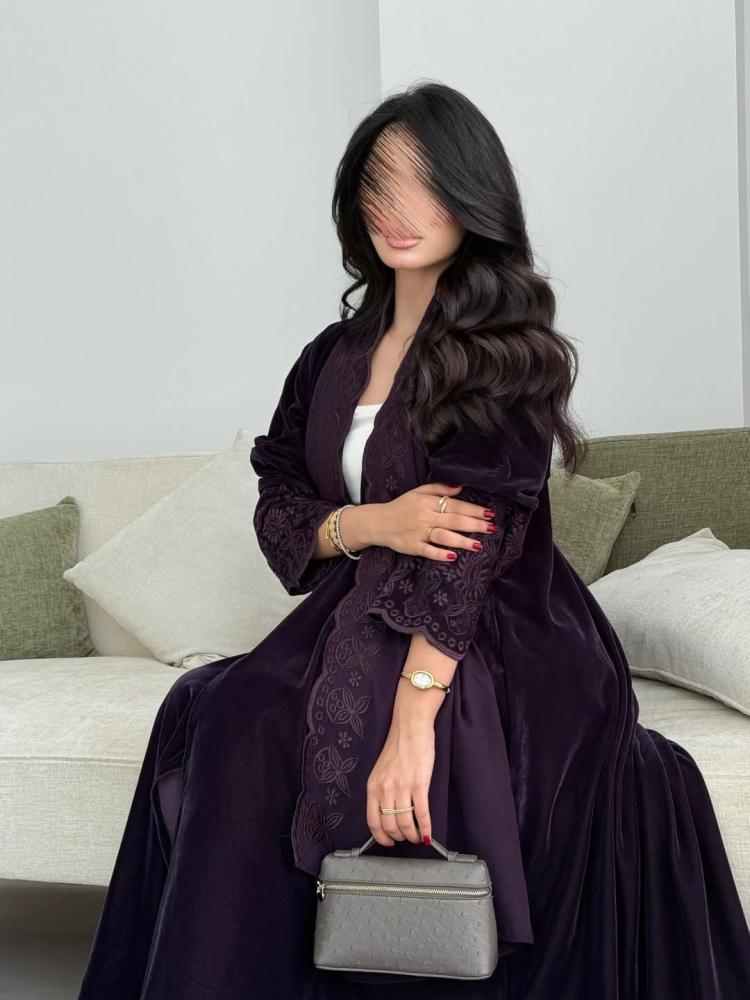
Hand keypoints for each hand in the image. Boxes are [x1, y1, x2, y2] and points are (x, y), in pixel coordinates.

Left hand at [366, 714, 434, 846]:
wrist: (410, 727)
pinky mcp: (419, 784)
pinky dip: (426, 828)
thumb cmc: (398, 746)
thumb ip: (382, 790)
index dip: (381, 837)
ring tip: (418, 837)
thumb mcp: (381, 770)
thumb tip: (389, 813)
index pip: (372, 821)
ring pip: (405, 823)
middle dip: (400, 837)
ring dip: (413, 835)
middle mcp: (385, 789)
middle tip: (408, 839)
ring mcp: (402, 787)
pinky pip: (422, 813)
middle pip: (389, 825)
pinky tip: (429, 834)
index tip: (388, 842)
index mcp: (373, 786)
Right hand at [373, 483, 496, 561]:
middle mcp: (424, 517)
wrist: (377, 522)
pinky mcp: (412, 547)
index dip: (472, 509)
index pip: (454, 505)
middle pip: (453, 520)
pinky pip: (428, 551)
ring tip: (479, 545)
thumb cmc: (401, 506)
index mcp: (427, 502)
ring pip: (443, 536)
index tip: (489, 513)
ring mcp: (418, 532)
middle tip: (491, 528)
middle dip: (474, 524)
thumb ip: (439, 489)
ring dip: (462, 541)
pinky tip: (453, 557)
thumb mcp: (418, 492)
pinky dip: (440, 554)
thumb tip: (460, 487)